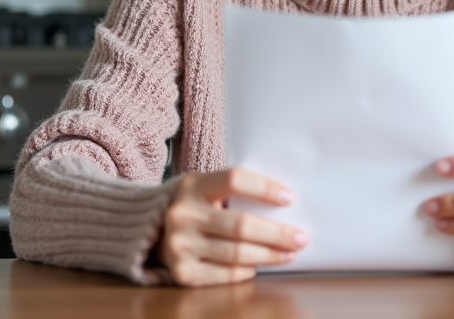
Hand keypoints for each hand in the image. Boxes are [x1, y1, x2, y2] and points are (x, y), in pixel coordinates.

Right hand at [161, 167, 308, 286]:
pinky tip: (259, 266)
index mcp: (192, 185)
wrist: (152, 232)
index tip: (290, 198)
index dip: (265, 188)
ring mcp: (180, 245)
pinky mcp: (182, 272)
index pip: (235, 179)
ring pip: (237, 253)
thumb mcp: (205, 187)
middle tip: (301, 238)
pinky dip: (247, 271)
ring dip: (269, 255)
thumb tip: (285, 203)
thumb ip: (234, 191)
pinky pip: (225, 274)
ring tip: (289, 253)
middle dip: (277, 234)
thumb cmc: (194, 206)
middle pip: (241, 225)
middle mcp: (183, 214)